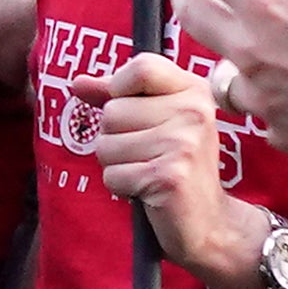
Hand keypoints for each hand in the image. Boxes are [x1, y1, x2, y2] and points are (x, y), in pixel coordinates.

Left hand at [84, 47, 264, 288]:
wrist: (209, 221)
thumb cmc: (176, 166)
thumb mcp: (155, 121)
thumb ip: (117, 97)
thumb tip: (77, 82)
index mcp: (194, 91)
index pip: (141, 67)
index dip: (119, 89)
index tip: (134, 114)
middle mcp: (194, 112)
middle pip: (112, 111)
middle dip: (116, 139)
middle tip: (148, 155)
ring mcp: (183, 143)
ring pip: (106, 145)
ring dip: (117, 165)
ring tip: (148, 172)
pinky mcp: (168, 176)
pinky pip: (112, 175)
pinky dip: (122, 188)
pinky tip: (149, 191)